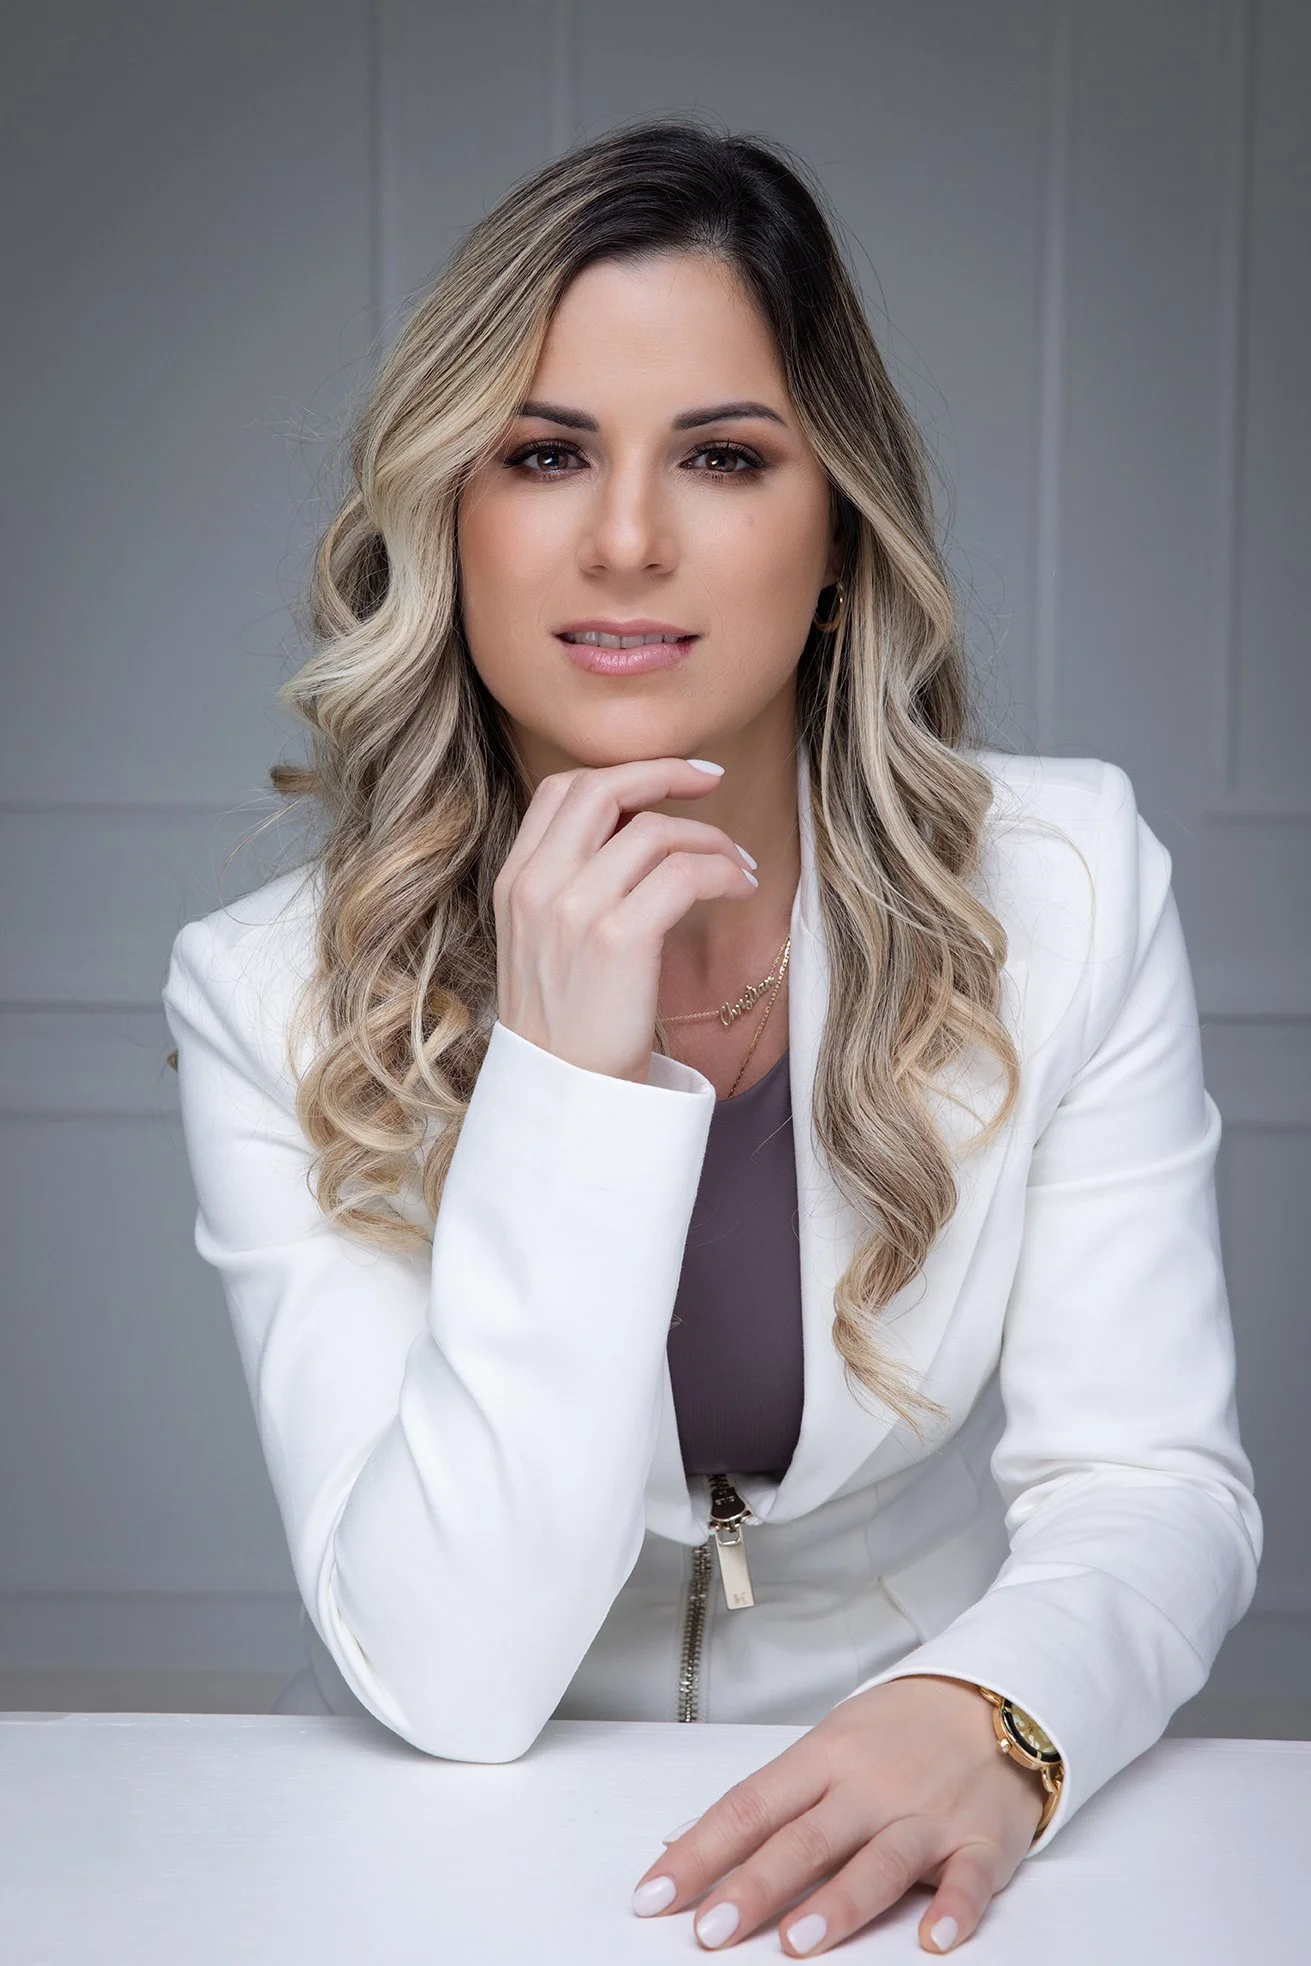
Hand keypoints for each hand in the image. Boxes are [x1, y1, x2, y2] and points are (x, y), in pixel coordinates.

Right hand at [492, 756, 756, 1083]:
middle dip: (667, 773)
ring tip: (739, 866)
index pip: (563, 789)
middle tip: (714, 783)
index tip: (671, 779)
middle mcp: (537, 886)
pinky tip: (740, 888)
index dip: (624, 772)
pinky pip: (685, 873)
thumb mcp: (546, 941)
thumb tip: (636, 831)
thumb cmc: (572, 1023)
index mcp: (515, 881)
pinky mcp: (618, 938)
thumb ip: (571, 882)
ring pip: (656, 831)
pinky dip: (723, 871)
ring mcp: (573, 910)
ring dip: (712, 838)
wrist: (569, 1095)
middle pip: (603, 788)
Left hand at [630, 1674, 1044, 1953]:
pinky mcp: (979, 1841)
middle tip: (710, 1932)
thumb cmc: (901, 1728)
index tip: (656, 1894)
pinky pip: (966, 1880)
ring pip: (877, 1861)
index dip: (700, 1852)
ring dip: (837, 1903)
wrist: (992, 1700)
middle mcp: (870, 1785)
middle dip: (754, 1886)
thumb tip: (688, 1839)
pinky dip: (953, 1909)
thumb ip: (771, 1799)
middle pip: (804, 1838)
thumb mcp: (829, 1744)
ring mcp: (926, 1814)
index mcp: (824, 1757)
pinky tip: (932, 1939)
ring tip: (796, 1942)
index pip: (749, 1806)